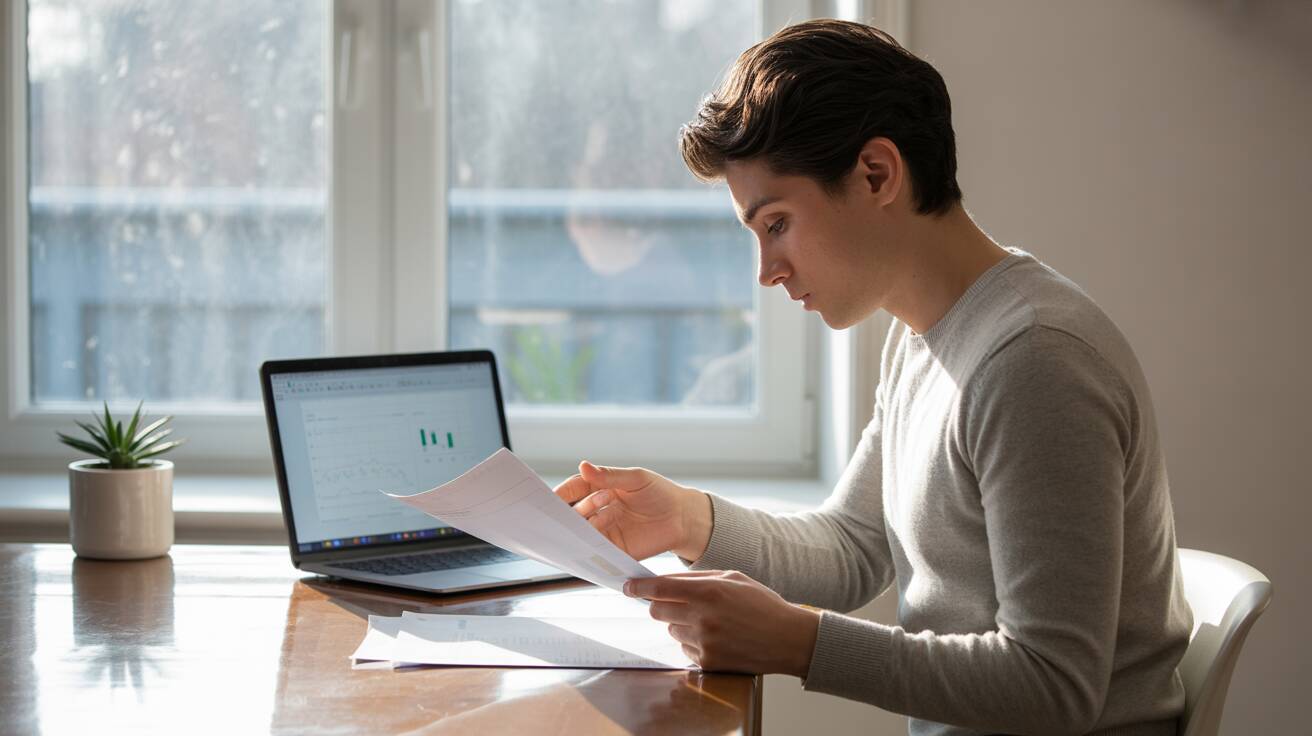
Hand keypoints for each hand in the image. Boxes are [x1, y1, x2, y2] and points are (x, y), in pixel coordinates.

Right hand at [554, 462, 711, 561]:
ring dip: (578, 529)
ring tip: (579, 527)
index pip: (576, 489)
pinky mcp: (615, 548)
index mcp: (602, 488)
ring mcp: (606, 529)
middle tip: (565, 513)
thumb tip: (584, 466)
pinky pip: (596, 549)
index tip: (551, 496)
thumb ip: (609, 476)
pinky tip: (585, 545)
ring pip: (582, 530)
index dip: (563, 492)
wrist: (684, 519)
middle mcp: (600, 509)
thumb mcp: (636, 479)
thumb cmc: (661, 493)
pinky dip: (587, 548)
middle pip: (575, 511)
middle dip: (568, 512)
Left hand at [625, 570, 821, 676]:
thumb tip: (664, 580)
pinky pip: (684, 648)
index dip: (638, 587)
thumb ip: (696, 578)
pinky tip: (715, 636)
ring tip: (709, 621)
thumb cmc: (760, 604)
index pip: (659, 588)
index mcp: (708, 592)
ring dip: (680, 623)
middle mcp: (702, 618)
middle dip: (660, 604)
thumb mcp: (732, 578)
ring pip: (671, 629)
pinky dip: (692, 641)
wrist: (786, 638)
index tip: (627, 586)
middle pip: (657, 610)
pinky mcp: (707, 662)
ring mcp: (703, 642)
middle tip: (676, 602)